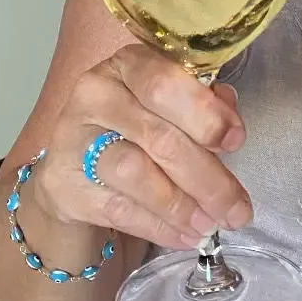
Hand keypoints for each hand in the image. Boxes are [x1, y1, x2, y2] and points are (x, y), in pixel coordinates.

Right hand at [32, 42, 251, 249]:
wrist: (74, 161)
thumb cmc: (138, 122)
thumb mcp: (170, 103)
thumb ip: (204, 106)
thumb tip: (232, 129)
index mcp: (128, 65)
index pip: (165, 83)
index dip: (204, 113)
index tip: (236, 141)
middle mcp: (96, 95)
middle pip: (158, 136)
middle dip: (206, 177)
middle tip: (237, 208)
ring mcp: (74, 139)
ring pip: (136, 174)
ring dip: (181, 205)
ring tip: (211, 224)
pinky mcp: (64, 185)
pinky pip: (118, 209)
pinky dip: (157, 226)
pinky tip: (185, 235)